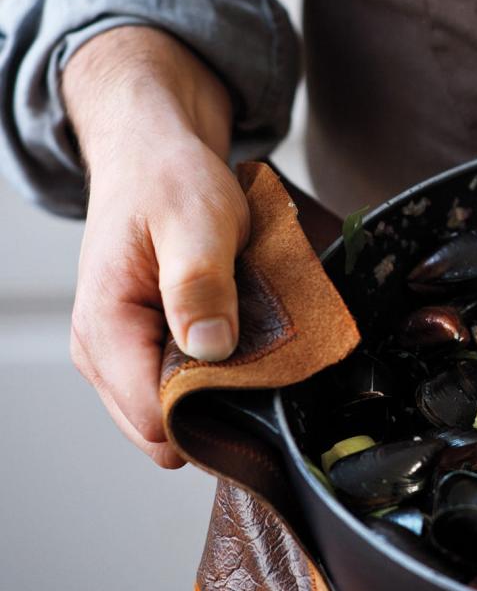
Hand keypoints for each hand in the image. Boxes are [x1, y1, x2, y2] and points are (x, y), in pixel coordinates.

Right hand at [64, 26, 248, 467]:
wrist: (154, 156)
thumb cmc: (169, 182)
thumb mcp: (197, 223)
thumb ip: (200, 286)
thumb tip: (211, 350)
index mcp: (107, 330)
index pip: (155, 421)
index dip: (211, 415)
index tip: (257, 382)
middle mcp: (103, 355)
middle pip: (164, 433)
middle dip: (217, 410)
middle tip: (259, 360)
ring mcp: (121, 358)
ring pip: (175, 418)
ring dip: (218, 394)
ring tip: (245, 343)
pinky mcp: (144, 351)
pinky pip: (181, 392)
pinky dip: (214, 379)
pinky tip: (234, 343)